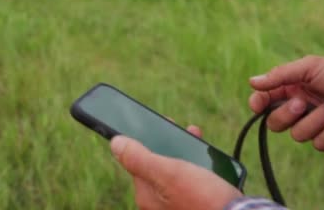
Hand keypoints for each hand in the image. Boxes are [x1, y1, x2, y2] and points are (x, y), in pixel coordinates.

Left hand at [110, 131, 241, 209]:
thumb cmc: (202, 198)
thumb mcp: (168, 172)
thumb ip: (139, 158)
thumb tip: (115, 142)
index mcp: (147, 195)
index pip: (138, 161)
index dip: (146, 140)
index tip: (156, 122)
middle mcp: (160, 203)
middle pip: (159, 164)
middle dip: (169, 143)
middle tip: (181, 128)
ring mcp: (179, 204)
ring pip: (178, 169)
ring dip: (186, 150)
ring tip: (195, 136)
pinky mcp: (198, 203)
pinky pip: (194, 179)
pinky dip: (199, 164)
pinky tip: (208, 156)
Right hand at [249, 55, 323, 150]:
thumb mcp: (311, 67)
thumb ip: (281, 75)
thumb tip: (252, 82)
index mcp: (292, 89)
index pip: (265, 101)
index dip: (258, 104)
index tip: (259, 105)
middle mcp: (299, 108)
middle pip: (275, 123)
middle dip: (288, 114)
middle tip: (303, 104)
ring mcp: (313, 125)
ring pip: (298, 135)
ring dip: (317, 121)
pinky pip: (319, 144)